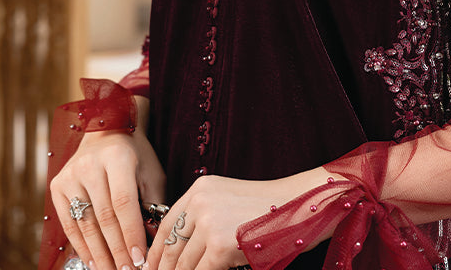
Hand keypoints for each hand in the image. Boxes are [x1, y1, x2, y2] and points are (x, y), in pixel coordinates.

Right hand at [50, 125, 165, 269]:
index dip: (131, 233)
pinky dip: (82, 246)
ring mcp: (70, 176)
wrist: (106, 131)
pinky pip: (70, 224)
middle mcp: (90, 165)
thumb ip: (153, 204)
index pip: (124, 203)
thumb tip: (151, 242)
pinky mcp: (57, 186)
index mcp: (117, 157)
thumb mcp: (151, 172)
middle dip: (117, 250)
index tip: (139, 259)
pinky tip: (93, 262)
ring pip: (86, 224)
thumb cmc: (135, 155)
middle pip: (104, 217)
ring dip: (100, 254)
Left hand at [146, 168, 327, 269]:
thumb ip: (203, 218)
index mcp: (200, 188)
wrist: (300, 206)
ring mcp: (209, 223)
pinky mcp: (220, 246)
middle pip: (170, 248)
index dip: (155, 253)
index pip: (166, 226)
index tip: (150, 269)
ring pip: (182, 265)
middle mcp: (200, 202)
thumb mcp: (228, 202)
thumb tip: (177, 252)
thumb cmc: (269, 208)